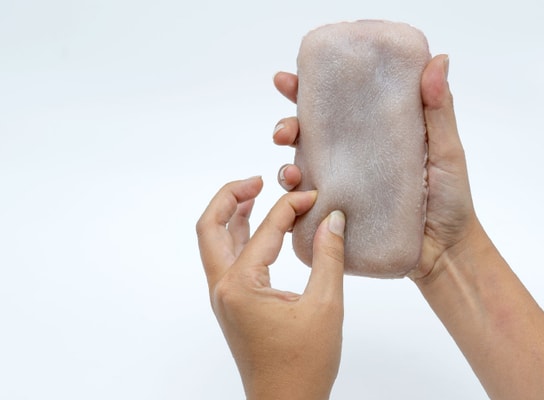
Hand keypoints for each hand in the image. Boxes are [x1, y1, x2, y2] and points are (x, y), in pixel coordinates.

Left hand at [196, 177, 345, 399]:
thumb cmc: (304, 364)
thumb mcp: (325, 306)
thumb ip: (329, 257)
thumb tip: (333, 219)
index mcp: (240, 286)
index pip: (265, 231)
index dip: (290, 207)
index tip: (315, 197)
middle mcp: (224, 288)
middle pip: (210, 228)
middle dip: (229, 198)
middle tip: (257, 180)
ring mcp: (225, 298)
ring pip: (215, 243)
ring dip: (231, 215)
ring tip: (255, 193)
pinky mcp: (234, 305)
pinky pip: (228, 260)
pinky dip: (239, 237)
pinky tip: (260, 229)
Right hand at [271, 54, 482, 280]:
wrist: (448, 253)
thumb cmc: (452, 200)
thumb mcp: (447, 150)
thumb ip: (440, 109)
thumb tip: (438, 59)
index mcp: (376, 133)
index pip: (339, 103)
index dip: (310, 87)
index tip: (290, 79)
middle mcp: (355, 157)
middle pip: (310, 132)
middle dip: (288, 124)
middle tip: (285, 129)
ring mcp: (345, 187)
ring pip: (302, 167)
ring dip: (285, 164)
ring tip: (289, 171)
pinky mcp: (341, 217)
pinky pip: (308, 208)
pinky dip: (294, 202)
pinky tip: (295, 197)